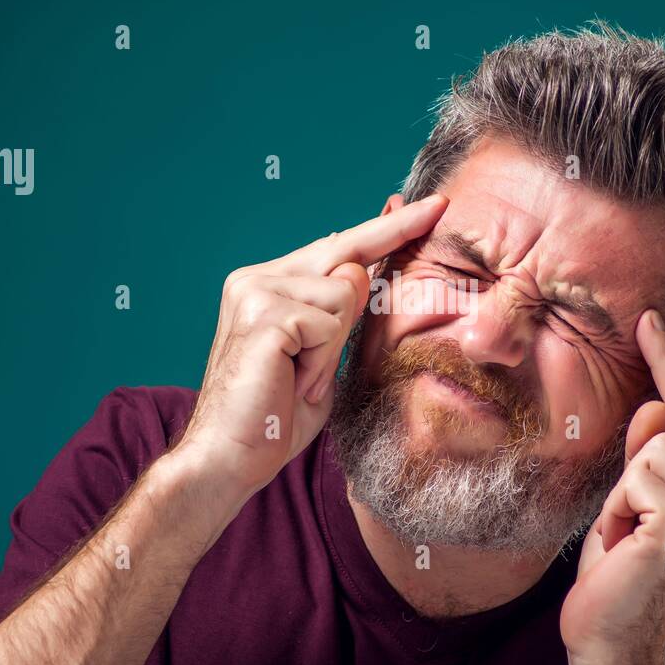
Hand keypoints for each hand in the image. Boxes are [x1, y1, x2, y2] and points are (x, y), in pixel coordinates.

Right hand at [171, 194, 449, 510]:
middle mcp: (257, 277)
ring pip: (346, 294)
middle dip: (394, 235)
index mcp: (269, 284)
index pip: (339, 247)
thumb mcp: (322, 359)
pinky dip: (321, 361)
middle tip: (436, 212)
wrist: (229, 459)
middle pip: (347, 251)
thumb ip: (342, 318)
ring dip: (334, 348)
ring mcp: (256, 291)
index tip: (430, 206)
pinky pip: (330, 324)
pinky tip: (293, 381)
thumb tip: (364, 272)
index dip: (387, 228)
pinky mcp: (264, 314)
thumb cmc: (275, 419)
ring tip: (301, 378)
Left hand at [560, 308, 664, 664]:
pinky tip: (624, 543)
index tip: (657, 324)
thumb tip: (660, 403)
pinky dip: (617, 506)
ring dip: (622, 488)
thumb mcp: (632, 505)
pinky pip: (637, 474)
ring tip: (624, 532)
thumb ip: (649, 457)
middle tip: (647, 320)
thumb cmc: (616, 576)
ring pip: (652, 444)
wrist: (611, 646)